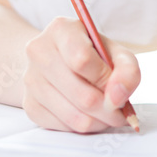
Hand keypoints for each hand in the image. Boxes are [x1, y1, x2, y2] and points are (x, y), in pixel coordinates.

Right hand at [21, 16, 140, 132]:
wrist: (55, 58)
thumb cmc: (89, 52)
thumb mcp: (113, 50)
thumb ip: (127, 69)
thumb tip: (118, 97)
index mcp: (61, 29)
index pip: (82, 60)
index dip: (106, 80)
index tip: (117, 87)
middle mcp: (39, 52)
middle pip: (82, 95)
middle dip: (109, 110)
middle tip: (120, 111)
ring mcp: (31, 79)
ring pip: (74, 117)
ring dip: (99, 121)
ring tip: (107, 113)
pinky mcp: (29, 104)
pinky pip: (64, 127)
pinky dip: (83, 126)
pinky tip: (88, 114)